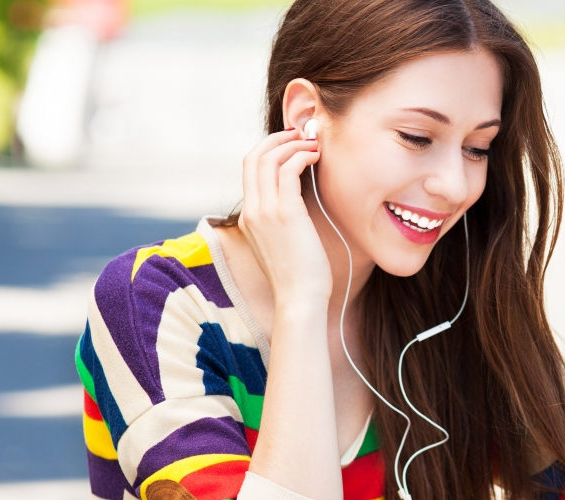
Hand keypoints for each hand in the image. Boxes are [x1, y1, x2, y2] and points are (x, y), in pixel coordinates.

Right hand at [237, 129, 330, 306]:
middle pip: (254, 156)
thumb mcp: (283, 245)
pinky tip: (316, 157)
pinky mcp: (285, 213)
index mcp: (248, 217)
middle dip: (279, 139)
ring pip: (270, 158)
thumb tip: (299, 205)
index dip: (268, 149)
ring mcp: (265, 211)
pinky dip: (302, 156)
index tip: (290, 144)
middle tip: (302, 134)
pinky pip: (289, 169)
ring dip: (293, 144)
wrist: (299, 300)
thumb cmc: (299, 277)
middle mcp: (251, 210)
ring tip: (314, 144)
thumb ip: (282, 222)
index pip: (249, 169)